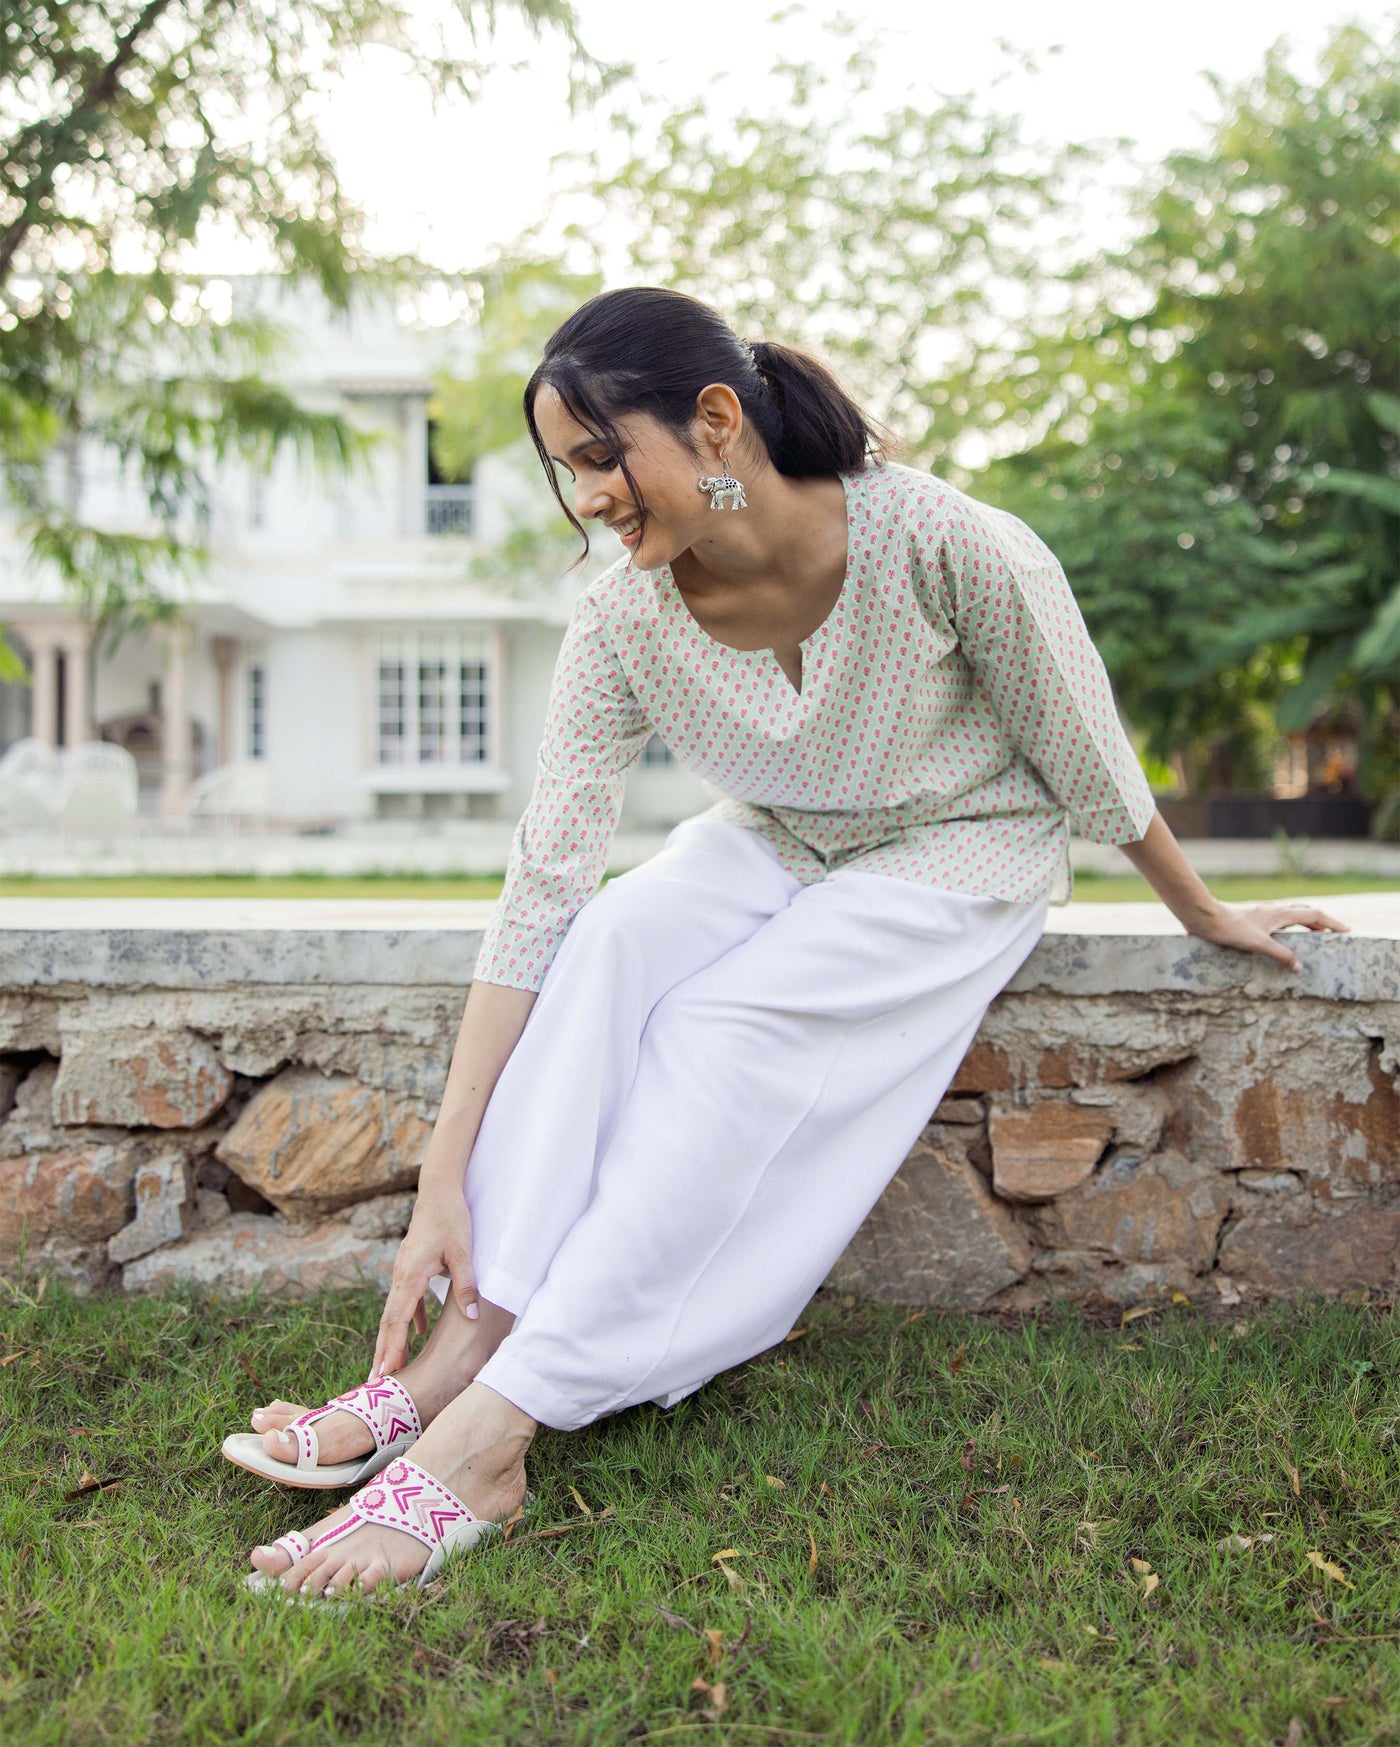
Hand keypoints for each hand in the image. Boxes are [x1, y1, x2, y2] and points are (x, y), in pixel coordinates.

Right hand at [369, 1174, 479, 1381]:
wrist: (439, 1190)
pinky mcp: (411, 1267)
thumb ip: (466, 1285)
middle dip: (382, 1351)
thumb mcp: (464, 1252)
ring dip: (392, 1339)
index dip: (391, 1347)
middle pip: (388, 1321)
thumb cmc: (452, 1218)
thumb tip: (472, 1316)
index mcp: (411, 1275)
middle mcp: (401, 1276)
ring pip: (394, 1312)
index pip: (397, 1320)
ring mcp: (403, 1272)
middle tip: (374, 1381)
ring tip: (390, 1366)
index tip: (384, 1372)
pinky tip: (415, 1334)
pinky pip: (406, 1300)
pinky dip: (407, 1319)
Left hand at [1187, 898, 1349, 969]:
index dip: (1332, 923)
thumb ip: (1280, 955)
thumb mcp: (1258, 944)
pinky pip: (1279, 920)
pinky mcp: (1252, 918)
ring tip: (1314, 937)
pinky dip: (1290, 927)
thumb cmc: (1229, 928)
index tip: (1347, 931)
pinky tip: (1282, 937)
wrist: (1203, 916)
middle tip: (1334, 935)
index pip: (1314, 916)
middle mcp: (1274, 911)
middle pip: (1305, 913)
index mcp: (1280, 914)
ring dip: (1306, 924)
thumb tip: (1300, 967)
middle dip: (1322, 923)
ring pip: (1292, 915)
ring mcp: (1262, 913)